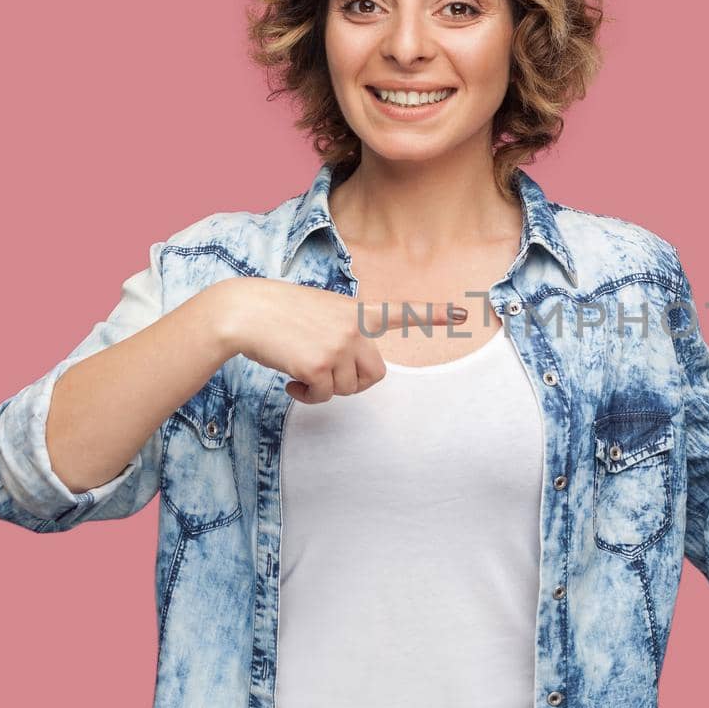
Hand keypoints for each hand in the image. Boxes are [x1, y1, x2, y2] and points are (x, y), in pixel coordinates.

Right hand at [211, 278, 468, 403]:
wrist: (243, 311)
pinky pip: (325, 396)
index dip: (434, 315)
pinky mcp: (319, 365)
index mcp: (356, 310)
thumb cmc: (276, 312)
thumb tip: (351, 370)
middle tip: (325, 374)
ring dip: (326, 388)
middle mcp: (353, 328)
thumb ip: (344, 331)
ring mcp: (338, 346)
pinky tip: (290, 379)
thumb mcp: (320, 311)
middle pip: (374, 374)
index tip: (465, 314)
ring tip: (301, 369)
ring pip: (349, 388)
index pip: (401, 312)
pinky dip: (308, 395)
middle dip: (353, 382)